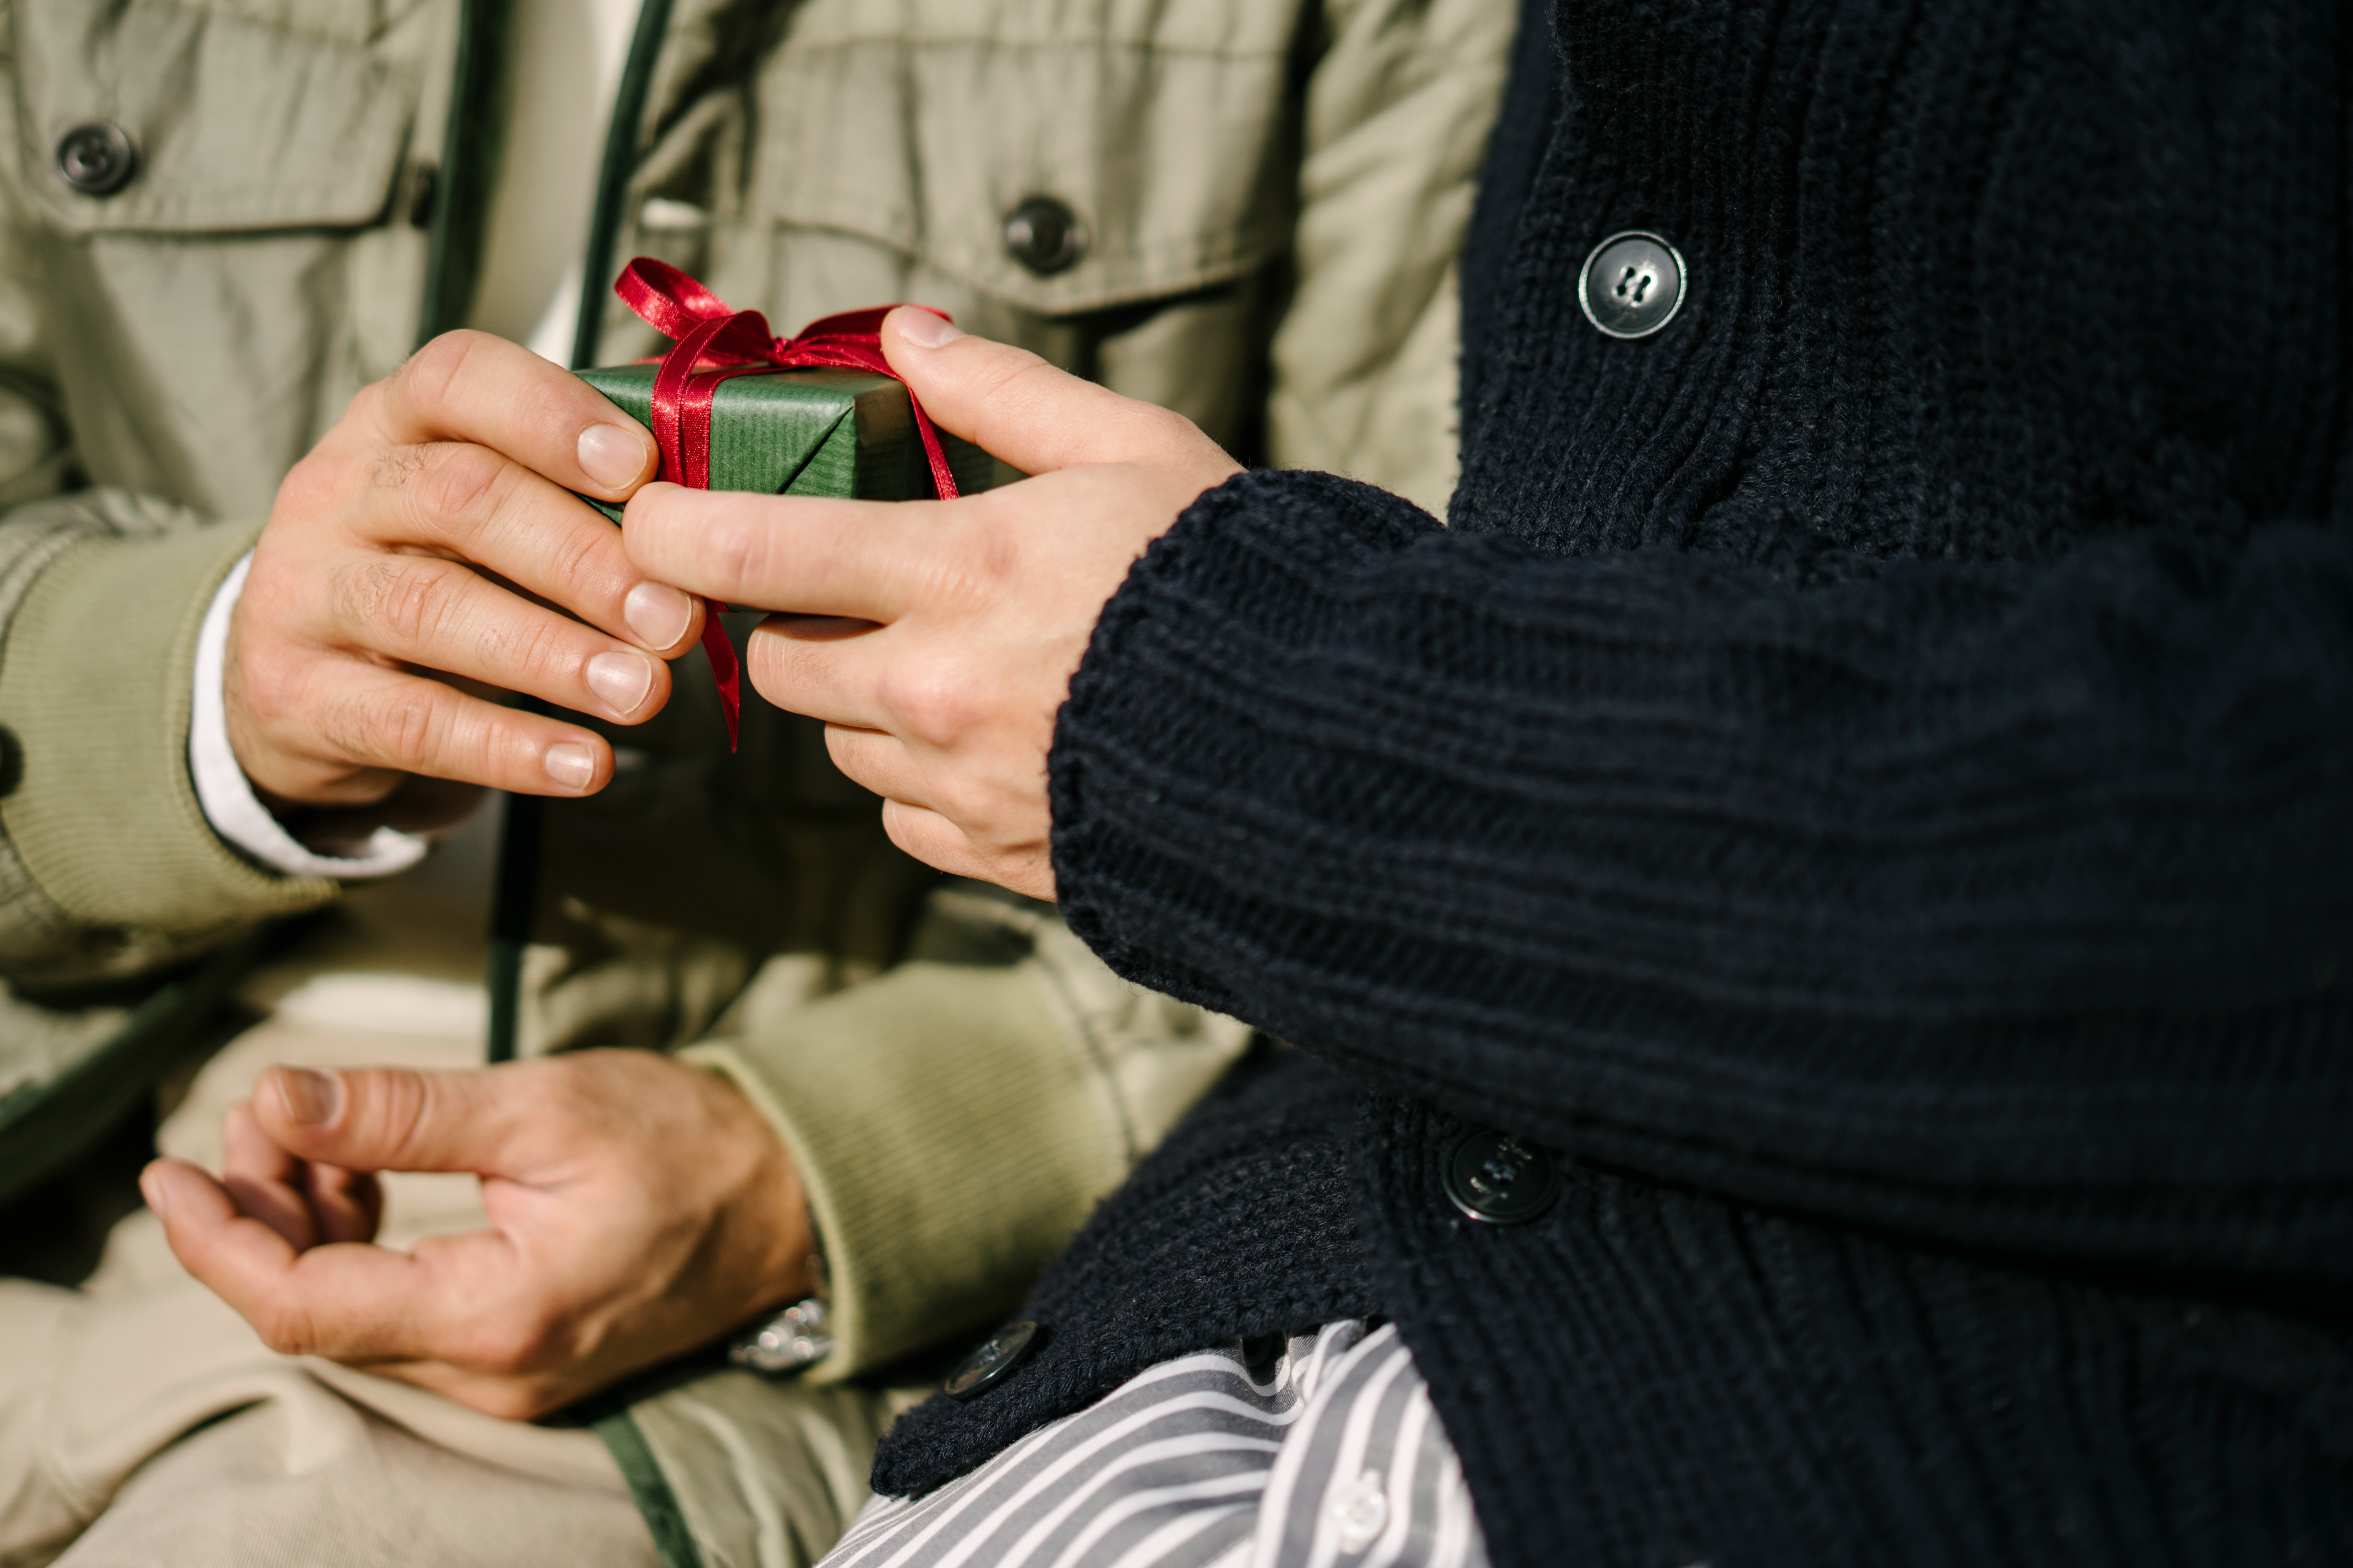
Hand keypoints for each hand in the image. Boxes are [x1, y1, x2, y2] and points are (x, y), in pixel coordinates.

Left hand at [140, 1051, 814, 1420]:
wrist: (789, 1203)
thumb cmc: (686, 1143)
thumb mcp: (544, 1106)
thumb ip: (404, 1114)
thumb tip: (280, 1096)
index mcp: (497, 1316)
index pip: (300, 1306)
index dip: (216, 1242)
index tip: (167, 1173)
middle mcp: (489, 1372)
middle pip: (313, 1313)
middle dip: (260, 1212)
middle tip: (264, 1111)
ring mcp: (501, 1375)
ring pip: (349, 1313)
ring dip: (305, 1223)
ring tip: (307, 1127)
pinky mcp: (512, 1356)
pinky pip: (396, 1312)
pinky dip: (357, 1244)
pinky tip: (359, 1176)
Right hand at [232, 330, 707, 813]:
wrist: (294, 678)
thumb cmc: (438, 569)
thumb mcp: (488, 504)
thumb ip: (581, 482)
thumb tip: (717, 468)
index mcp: (393, 421)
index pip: (456, 377)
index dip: (551, 415)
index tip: (641, 469)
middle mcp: (336, 490)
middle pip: (461, 498)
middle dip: (583, 557)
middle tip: (677, 619)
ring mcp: (302, 591)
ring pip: (431, 608)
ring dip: (554, 654)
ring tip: (647, 693)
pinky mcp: (293, 695)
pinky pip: (409, 720)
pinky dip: (507, 749)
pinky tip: (587, 766)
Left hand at [622, 310, 1240, 897]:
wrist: (1321, 741)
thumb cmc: (1230, 580)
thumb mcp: (1132, 450)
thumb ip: (1002, 394)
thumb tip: (904, 337)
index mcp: (960, 574)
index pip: (751, 551)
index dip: (672, 530)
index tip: (658, 516)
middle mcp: (938, 690)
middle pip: (778, 663)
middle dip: (799, 623)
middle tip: (869, 589)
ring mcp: (961, 785)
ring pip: (842, 746)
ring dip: (869, 704)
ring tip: (963, 666)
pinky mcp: (995, 855)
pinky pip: (904, 820)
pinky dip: (923, 781)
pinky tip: (996, 741)